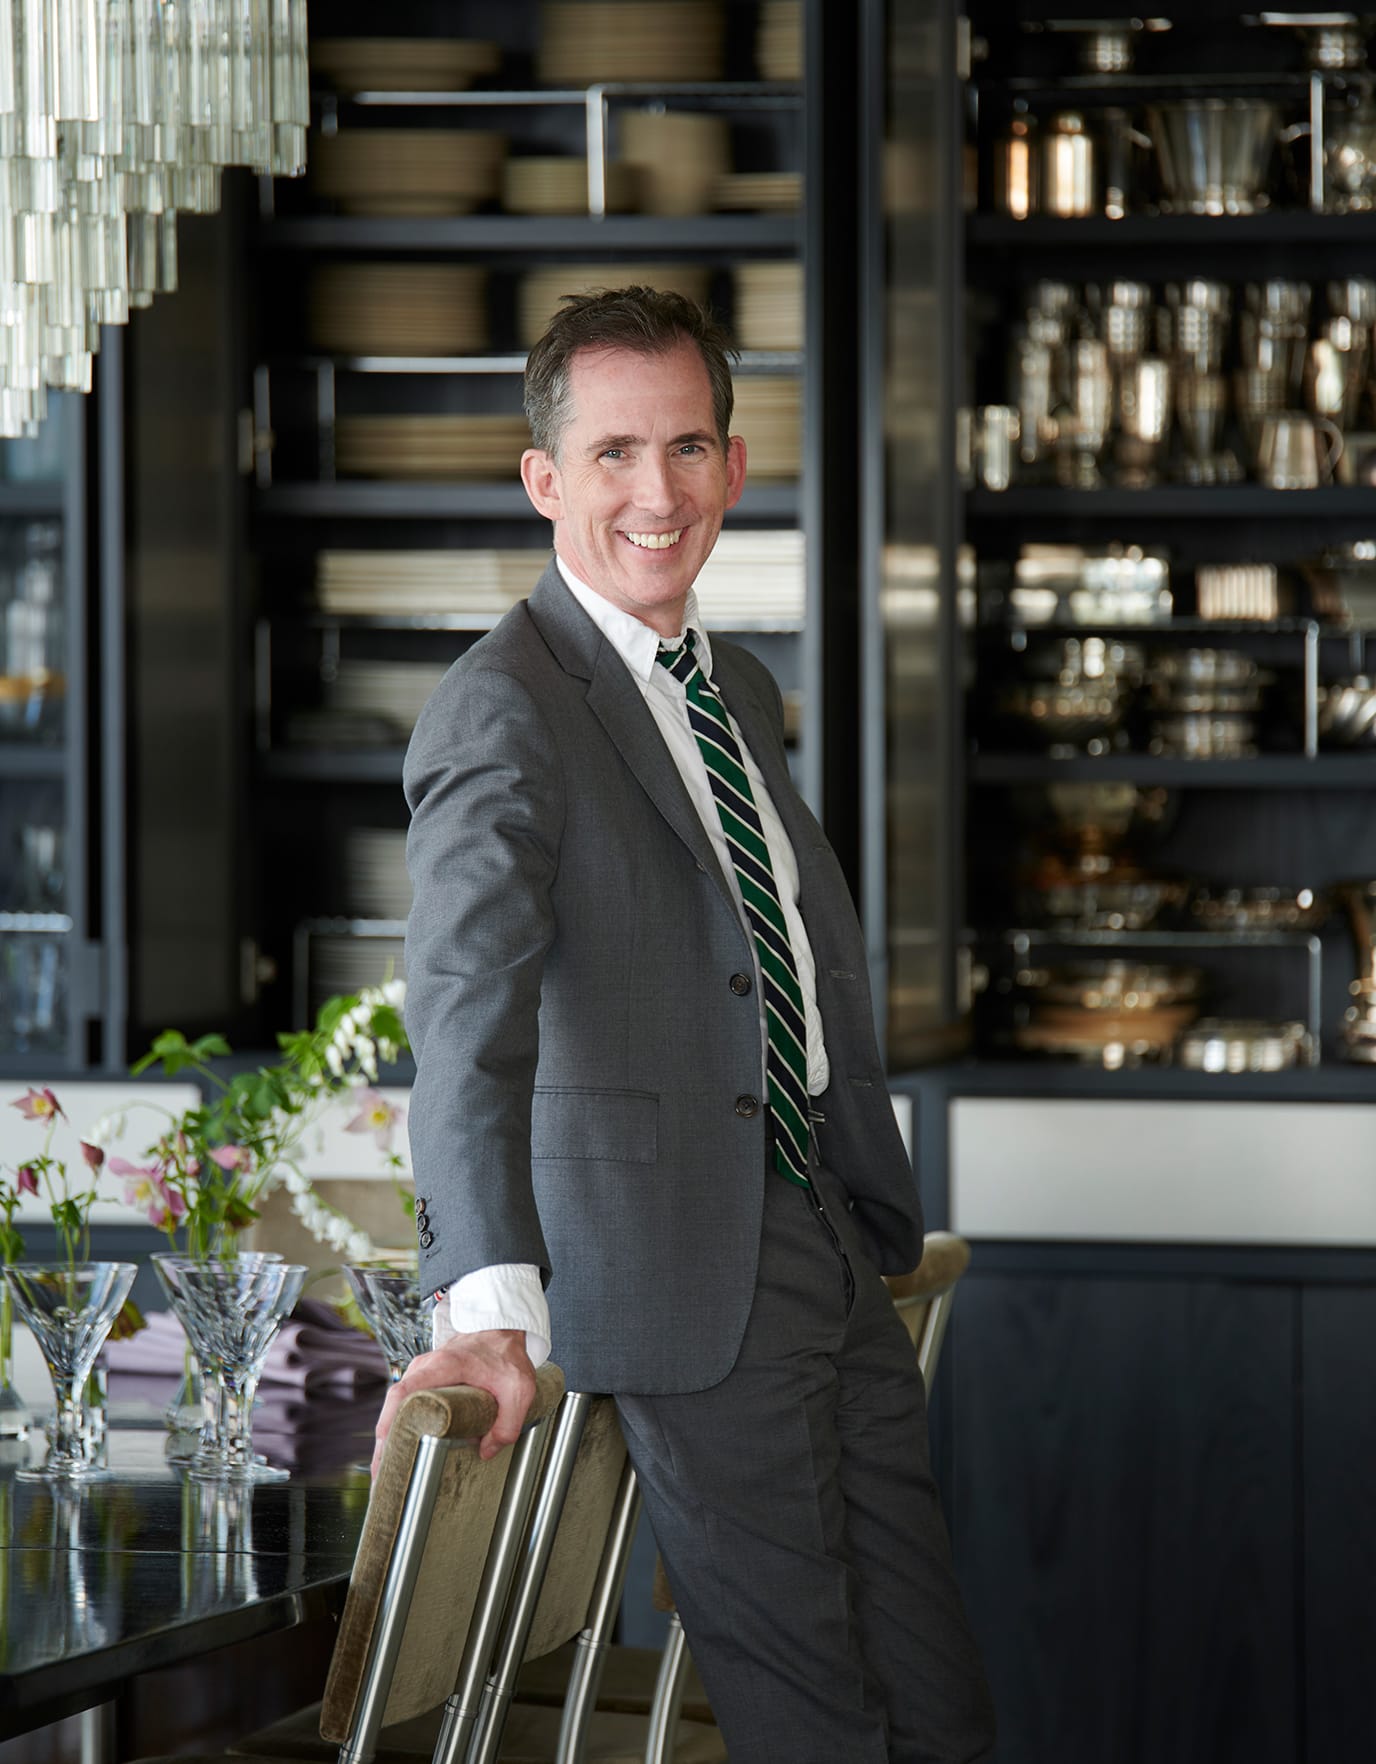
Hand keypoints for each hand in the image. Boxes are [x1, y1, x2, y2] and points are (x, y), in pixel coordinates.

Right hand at [370, 1328, 536, 1475]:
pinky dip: (400, 1424)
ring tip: (387, 1470)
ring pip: (397, 1404)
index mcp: (444, 1366)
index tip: (384, 1447)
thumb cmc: (507, 1355)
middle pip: (394, 1403)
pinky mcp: (426, 1378)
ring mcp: (423, 1371)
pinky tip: (401, 1448)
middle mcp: (426, 1366)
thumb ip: (508, 1423)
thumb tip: (486, 1452)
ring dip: (390, 1435)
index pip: (406, 1391)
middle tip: (381, 1475)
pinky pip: (406, 1402)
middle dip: (385, 1440)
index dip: (390, 1419)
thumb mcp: (519, 1389)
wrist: (501, 1331)